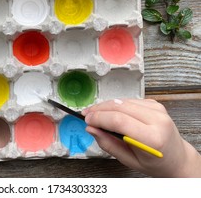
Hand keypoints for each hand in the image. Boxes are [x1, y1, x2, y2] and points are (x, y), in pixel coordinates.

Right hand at [82, 99, 200, 176]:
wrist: (176, 157)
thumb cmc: (154, 162)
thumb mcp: (128, 160)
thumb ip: (108, 144)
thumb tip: (91, 129)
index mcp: (152, 138)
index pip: (119, 120)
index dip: (99, 118)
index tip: (86, 120)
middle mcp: (157, 120)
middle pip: (119, 107)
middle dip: (99, 109)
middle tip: (86, 115)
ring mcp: (157, 110)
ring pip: (123, 101)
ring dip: (105, 105)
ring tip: (95, 113)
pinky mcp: (155, 104)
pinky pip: (129, 100)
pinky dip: (117, 105)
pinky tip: (111, 112)